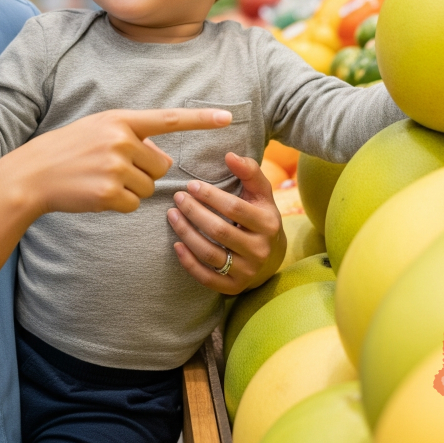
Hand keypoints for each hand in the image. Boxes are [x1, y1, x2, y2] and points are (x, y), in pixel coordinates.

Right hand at [15, 108, 232, 215]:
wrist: (33, 173)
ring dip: (131, 189)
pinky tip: (97, 194)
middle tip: (114, 168)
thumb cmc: (70, 150)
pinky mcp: (109, 193)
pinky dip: (119, 204)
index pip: (169, 118)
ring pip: (149, 187)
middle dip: (146, 172)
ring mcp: (115, 166)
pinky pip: (133, 204)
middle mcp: (121, 139)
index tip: (228, 117)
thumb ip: (133, 136)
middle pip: (162, 166)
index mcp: (122, 119)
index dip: (200, 119)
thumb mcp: (100, 130)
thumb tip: (163, 159)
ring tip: (101, 179)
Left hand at [168, 152, 286, 294]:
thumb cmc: (260, 215)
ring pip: (210, 254)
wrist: (271, 256)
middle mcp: (260, 250)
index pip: (234, 209)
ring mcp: (247, 271)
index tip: (191, 185)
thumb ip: (249, 170)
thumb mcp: (261, 193)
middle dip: (194, 213)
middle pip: (220, 232)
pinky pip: (206, 277)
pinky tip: (176, 244)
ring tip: (172, 215)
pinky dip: (188, 262)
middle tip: (177, 198)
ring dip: (186, 234)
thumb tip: (230, 155)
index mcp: (268, 224)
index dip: (210, 196)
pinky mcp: (234, 287)